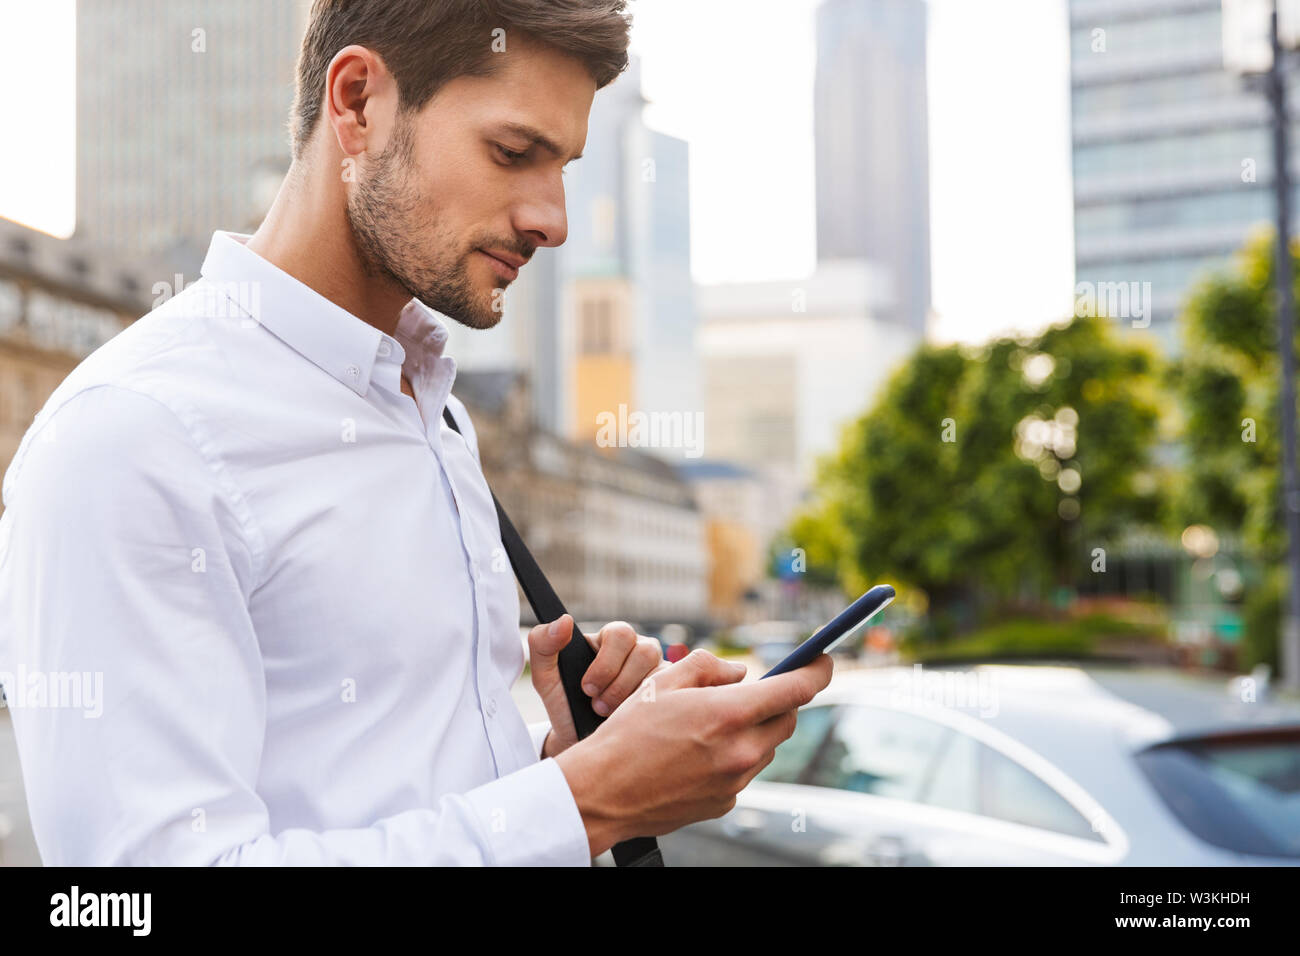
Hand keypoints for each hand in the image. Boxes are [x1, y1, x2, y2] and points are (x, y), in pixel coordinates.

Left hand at [528, 614, 667, 757]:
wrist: (580, 740)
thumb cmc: (565, 704)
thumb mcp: (546, 677)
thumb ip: (543, 644)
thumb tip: (563, 620)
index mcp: (609, 639)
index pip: (620, 633)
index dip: (605, 663)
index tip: (586, 688)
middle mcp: (637, 649)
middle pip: (644, 651)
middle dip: (618, 683)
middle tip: (597, 704)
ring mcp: (656, 670)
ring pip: (659, 673)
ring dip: (631, 697)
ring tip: (609, 714)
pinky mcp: (670, 691)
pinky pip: (671, 692)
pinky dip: (648, 707)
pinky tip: (630, 718)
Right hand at [554, 649, 833, 857]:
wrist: (602, 792)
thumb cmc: (627, 734)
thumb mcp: (662, 682)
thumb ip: (708, 668)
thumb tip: (739, 672)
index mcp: (728, 715)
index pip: (795, 690)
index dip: (817, 671)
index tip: (823, 660)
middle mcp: (740, 752)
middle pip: (786, 720)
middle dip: (776, 702)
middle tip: (749, 693)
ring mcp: (734, 783)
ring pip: (766, 748)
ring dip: (753, 731)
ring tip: (708, 727)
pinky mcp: (724, 804)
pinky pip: (744, 773)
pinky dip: (734, 758)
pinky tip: (697, 755)